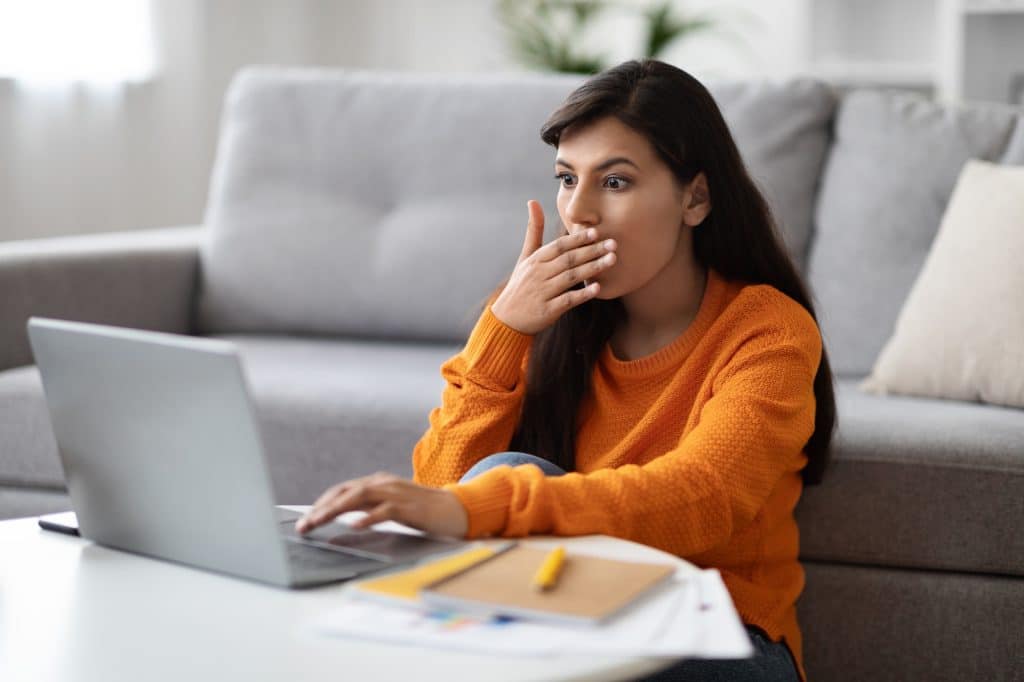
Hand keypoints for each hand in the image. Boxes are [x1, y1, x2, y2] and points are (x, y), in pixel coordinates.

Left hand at [294, 472, 468, 537]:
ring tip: (318, 523)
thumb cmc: (423, 511)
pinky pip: (385, 511)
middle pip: (346, 492)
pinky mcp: (410, 507)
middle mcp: (384, 484)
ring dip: (335, 510)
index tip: (307, 519)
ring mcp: (397, 493)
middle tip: (304, 526)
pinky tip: (354, 526)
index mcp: (379, 483)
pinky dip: (368, 517)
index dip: (322, 503)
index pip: (343, 489)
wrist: (457, 510)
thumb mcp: (391, 506)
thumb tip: (346, 518)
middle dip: (321, 508)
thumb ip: (371, 507)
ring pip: (359, 497)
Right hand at [490, 200, 616, 334]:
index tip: (596, 232)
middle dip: (592, 250)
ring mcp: (542, 292)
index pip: (559, 246)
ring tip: (612, 260)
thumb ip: (534, 230)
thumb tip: (533, 201)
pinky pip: (567, 300)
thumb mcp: (525, 257)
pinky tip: (598, 288)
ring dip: (592, 268)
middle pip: (568, 259)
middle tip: (613, 244)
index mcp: (535, 260)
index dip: (578, 239)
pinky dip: (582, 294)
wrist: (507, 318)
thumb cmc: (521, 284)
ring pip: (570, 277)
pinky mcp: (547, 310)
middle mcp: (538, 274)